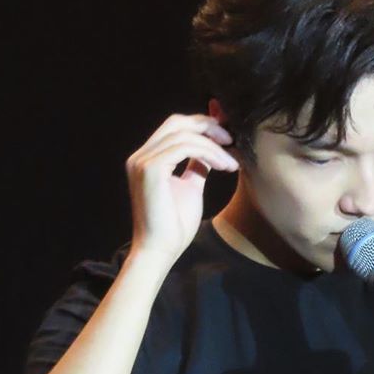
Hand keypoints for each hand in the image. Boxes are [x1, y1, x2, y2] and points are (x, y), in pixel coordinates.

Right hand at [125, 115, 238, 263]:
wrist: (160, 251)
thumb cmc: (174, 226)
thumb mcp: (190, 188)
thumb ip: (196, 166)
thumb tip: (209, 151)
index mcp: (147, 159)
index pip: (175, 127)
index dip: (202, 124)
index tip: (227, 134)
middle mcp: (141, 156)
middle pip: (177, 122)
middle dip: (208, 126)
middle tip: (232, 140)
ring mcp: (142, 161)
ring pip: (184, 134)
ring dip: (214, 145)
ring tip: (231, 162)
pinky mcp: (150, 169)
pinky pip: (184, 147)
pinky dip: (208, 153)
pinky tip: (223, 166)